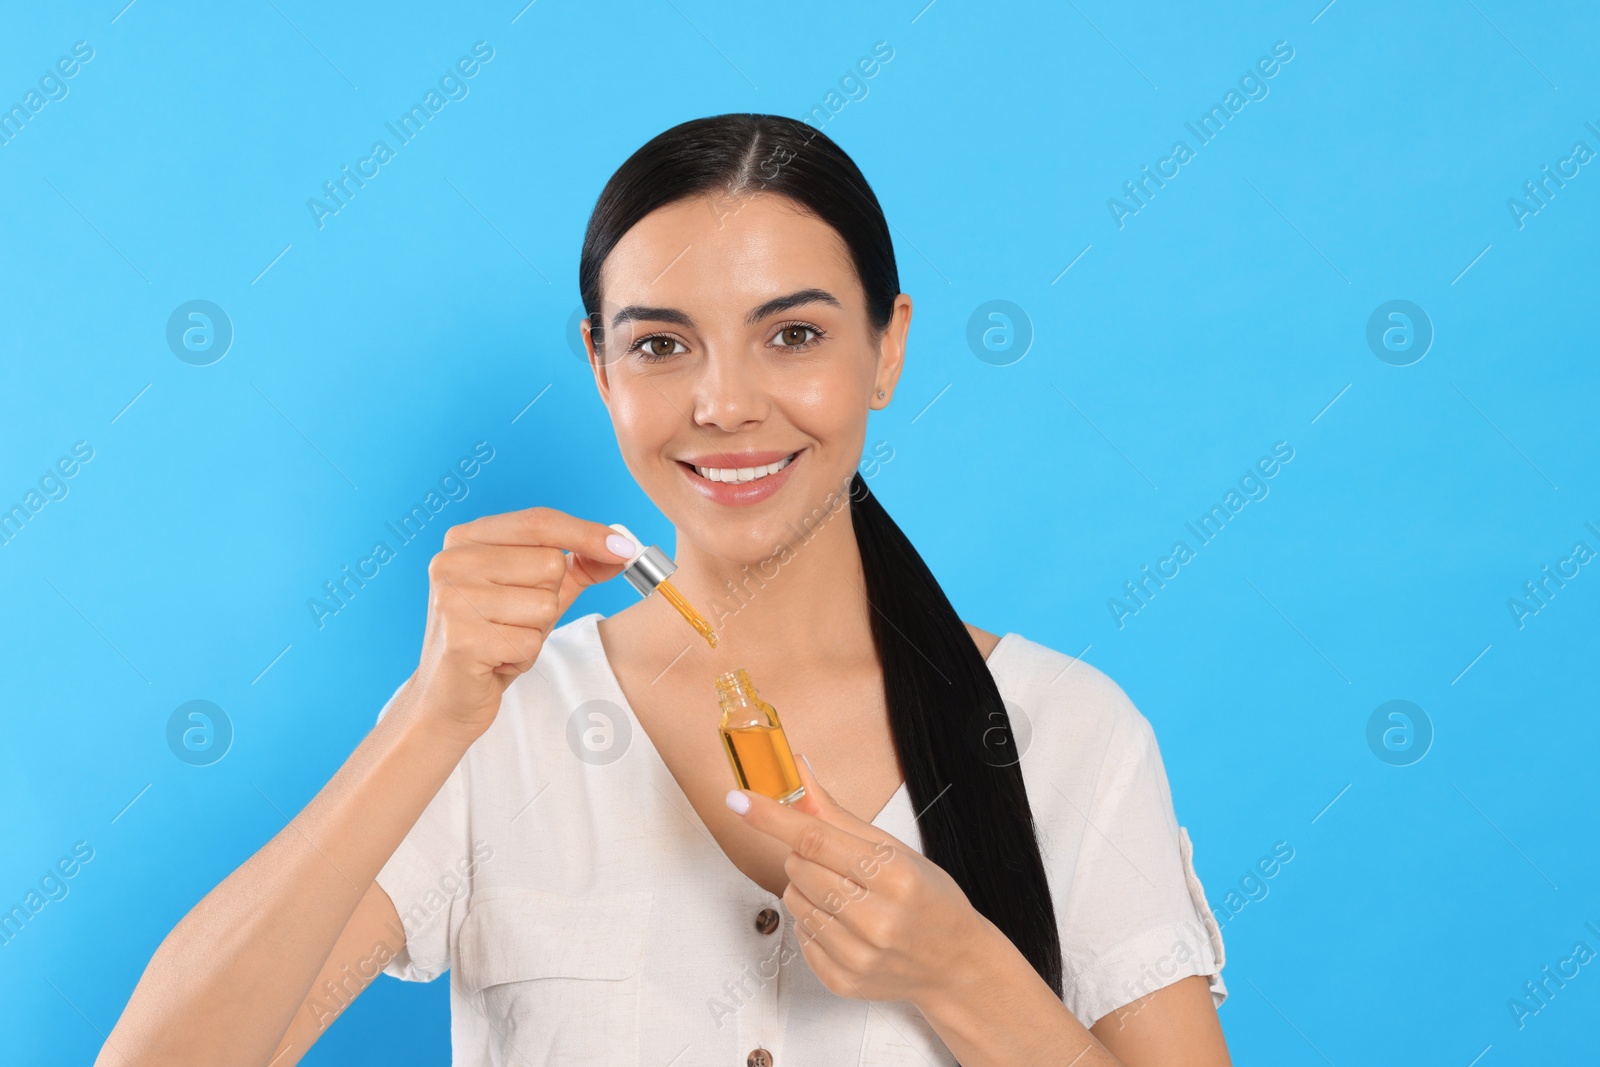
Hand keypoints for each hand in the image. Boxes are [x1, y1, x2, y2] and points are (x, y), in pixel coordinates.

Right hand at [408, 507, 634, 735]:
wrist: (447, 696)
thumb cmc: (494, 637)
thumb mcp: (535, 592)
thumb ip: (576, 565)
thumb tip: (620, 548)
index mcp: (466, 538)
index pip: (539, 522)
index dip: (587, 534)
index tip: (624, 549)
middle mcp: (451, 561)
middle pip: (550, 564)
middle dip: (549, 600)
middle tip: (514, 620)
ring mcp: (452, 599)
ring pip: (544, 606)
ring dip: (535, 633)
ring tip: (503, 640)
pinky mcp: (460, 639)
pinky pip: (529, 643)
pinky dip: (523, 658)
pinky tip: (495, 661)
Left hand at [726, 755, 997, 1008]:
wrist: (955, 964)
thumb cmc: (929, 899)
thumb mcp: (895, 849)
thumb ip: (837, 814)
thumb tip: (798, 771)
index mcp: (894, 876)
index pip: (815, 838)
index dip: (771, 817)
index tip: (739, 800)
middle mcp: (876, 919)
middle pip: (799, 868)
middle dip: (805, 856)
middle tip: (838, 863)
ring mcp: (858, 956)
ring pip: (793, 901)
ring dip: (807, 889)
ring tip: (846, 895)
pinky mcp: (842, 981)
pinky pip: (800, 936)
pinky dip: (814, 923)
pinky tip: (846, 925)